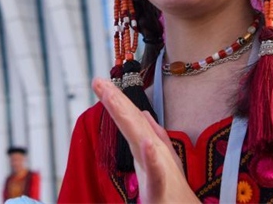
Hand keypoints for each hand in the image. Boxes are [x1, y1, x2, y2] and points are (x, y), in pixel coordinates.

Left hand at [93, 78, 197, 203]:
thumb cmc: (174, 194)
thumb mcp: (163, 163)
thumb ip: (157, 138)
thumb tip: (145, 115)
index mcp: (148, 150)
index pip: (129, 121)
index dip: (115, 101)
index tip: (99, 83)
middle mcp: (153, 155)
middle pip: (132, 124)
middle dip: (116, 102)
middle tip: (98, 81)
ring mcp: (159, 170)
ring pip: (141, 141)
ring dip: (128, 119)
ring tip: (113, 98)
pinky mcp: (161, 191)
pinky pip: (156, 174)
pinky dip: (152, 158)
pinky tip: (146, 143)